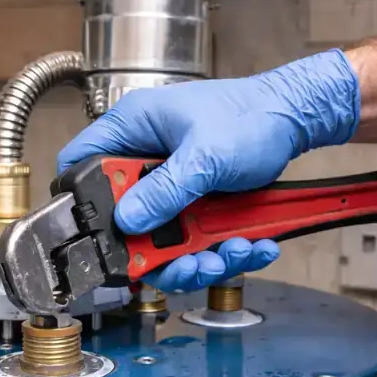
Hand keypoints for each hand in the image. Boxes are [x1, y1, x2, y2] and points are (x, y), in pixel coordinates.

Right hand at [57, 49, 360, 290]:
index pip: (80, 164)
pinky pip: (198, 243)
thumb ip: (166, 190)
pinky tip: (251, 245)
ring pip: (165, 242)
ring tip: (231, 254)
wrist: (296, 120)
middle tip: (188, 262)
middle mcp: (146, 160)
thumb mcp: (206, 153)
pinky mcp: (195, 206)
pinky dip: (226, 252)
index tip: (105, 232)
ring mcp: (171, 186)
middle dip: (158, 252)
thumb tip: (130, 220)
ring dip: (199, 259)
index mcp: (133, 129)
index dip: (81, 201)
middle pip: (126, 220)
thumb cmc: (252, 114)